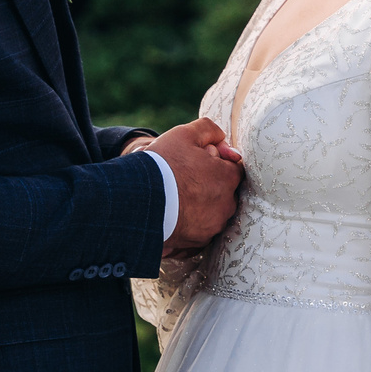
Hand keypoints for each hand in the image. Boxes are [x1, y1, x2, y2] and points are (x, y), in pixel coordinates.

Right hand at [151, 118, 242, 252]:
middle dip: (211, 185)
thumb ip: (208, 129)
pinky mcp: (198, 242)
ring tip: (178, 197)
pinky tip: (175, 214)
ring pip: (213, 212)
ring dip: (202, 205)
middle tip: (186, 178)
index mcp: (227, 178)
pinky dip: (191, 223)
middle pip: (224, 192)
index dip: (216, 162)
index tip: (198, 162)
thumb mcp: (184, 134)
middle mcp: (226, 204)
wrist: (137, 202)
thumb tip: (220, 136)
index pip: (233, 168)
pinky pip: (200, 230)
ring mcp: (212, 226)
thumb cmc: (162, 165)